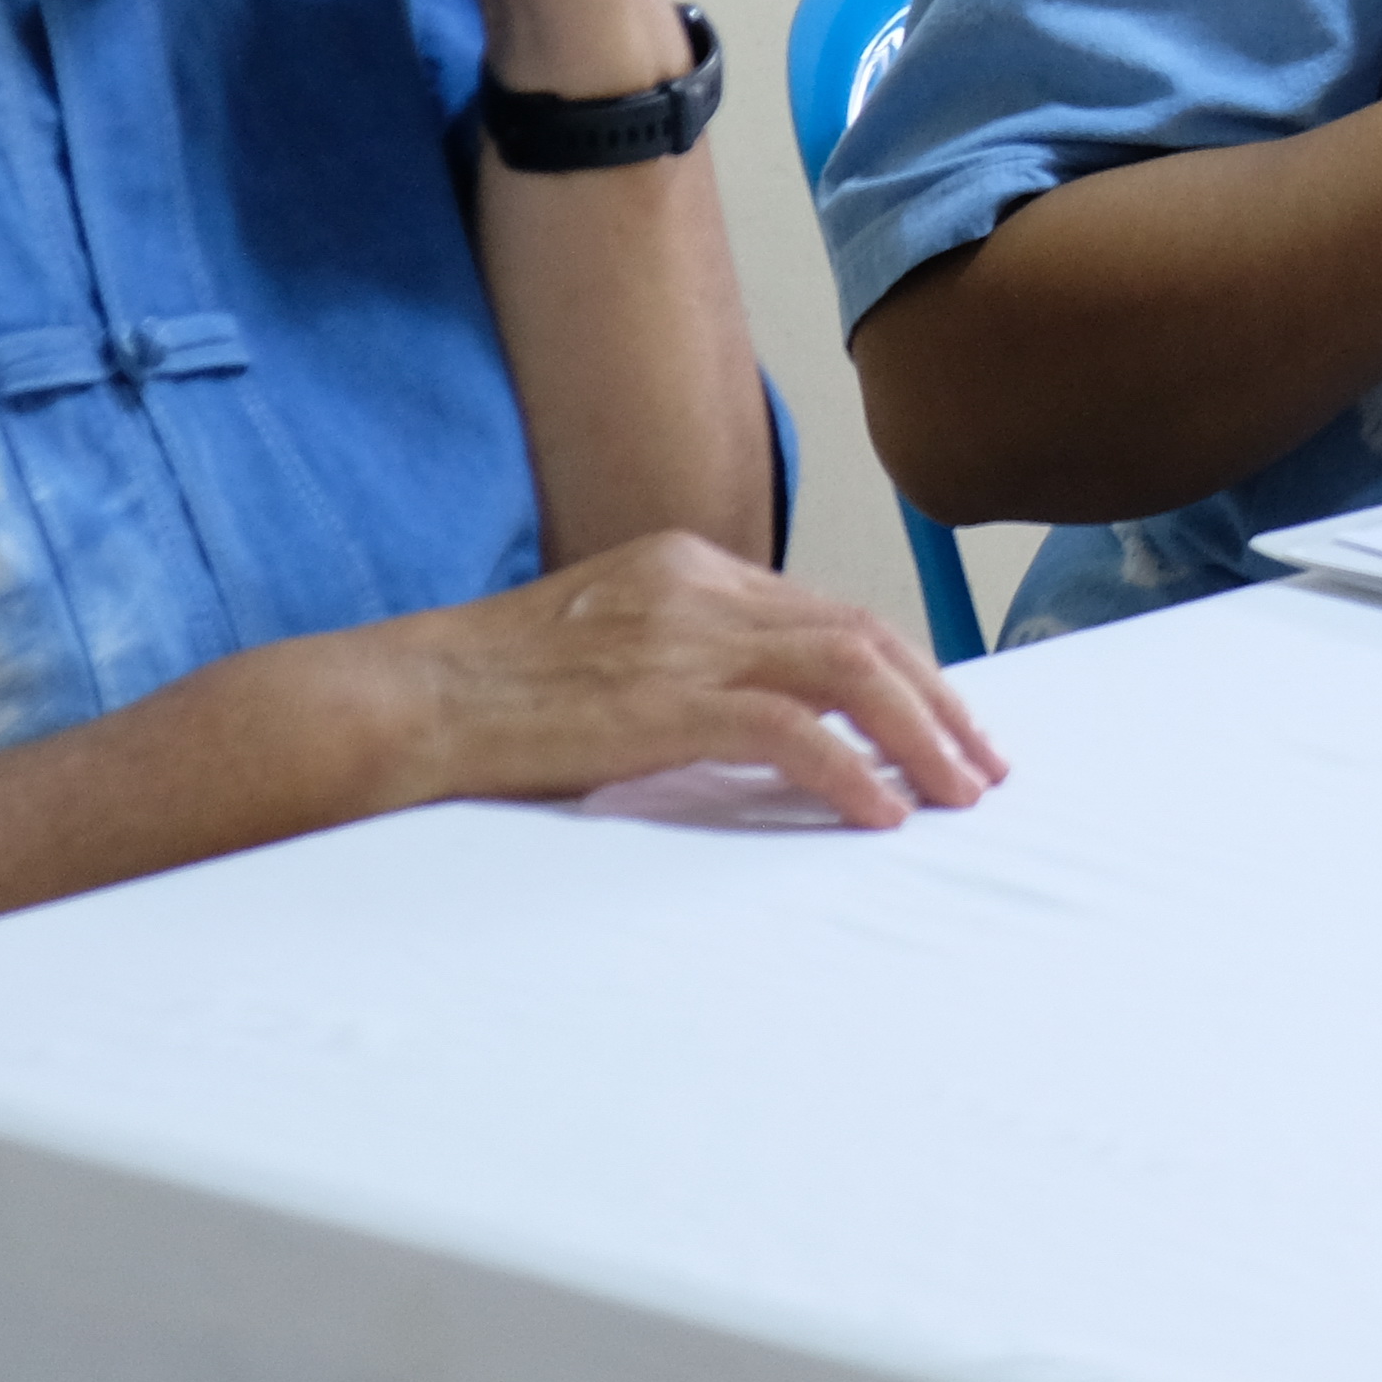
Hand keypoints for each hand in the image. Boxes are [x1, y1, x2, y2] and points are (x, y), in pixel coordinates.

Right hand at [361, 529, 1003, 828]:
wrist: (398, 703)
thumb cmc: (489, 699)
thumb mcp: (605, 655)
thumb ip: (685, 670)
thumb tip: (770, 731)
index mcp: (689, 568)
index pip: (828, 612)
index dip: (902, 670)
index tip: (945, 726)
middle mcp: (699, 588)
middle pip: (861, 631)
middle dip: (937, 701)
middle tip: (983, 767)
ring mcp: (682, 639)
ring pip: (847, 668)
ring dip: (918, 733)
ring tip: (957, 794)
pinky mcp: (659, 702)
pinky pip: (787, 730)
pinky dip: (848, 769)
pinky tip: (880, 813)